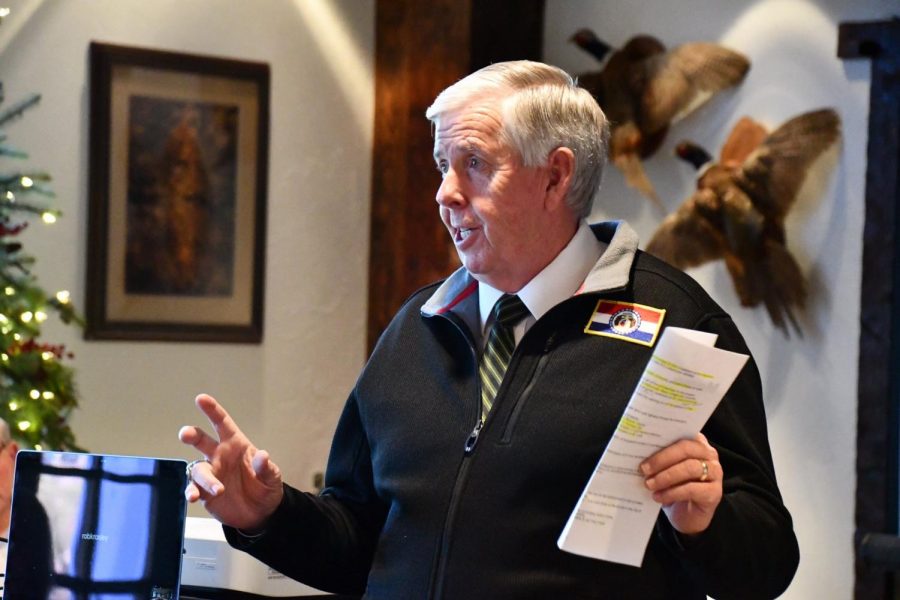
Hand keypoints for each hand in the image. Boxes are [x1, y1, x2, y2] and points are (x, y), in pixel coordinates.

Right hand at [179, 393, 283, 530]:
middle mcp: (219, 456)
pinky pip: (193, 488)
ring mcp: (211, 473)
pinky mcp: (204, 492)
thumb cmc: (266, 487)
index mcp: (235, 444)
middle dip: (192, 435)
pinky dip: (191, 491)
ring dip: (204, 478)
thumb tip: (263, 456)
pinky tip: (193, 496)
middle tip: (185, 434)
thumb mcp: (272, 477)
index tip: (201, 399)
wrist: (260, 513)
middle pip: (201, 441)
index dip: (212, 410)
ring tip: (218, 489)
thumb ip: (266, 468)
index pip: (222, 423)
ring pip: (198, 469)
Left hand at [640, 433, 721, 534]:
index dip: (663, 436)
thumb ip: (657, 457)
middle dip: (662, 458)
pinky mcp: (714, 493)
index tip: (644, 441)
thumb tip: (637, 450)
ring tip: (649, 484)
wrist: (686, 516)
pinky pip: (692, 489)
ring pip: (690, 468)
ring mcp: (715, 473)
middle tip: (644, 469)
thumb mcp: (663, 469)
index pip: (681, 432)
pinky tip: (658, 497)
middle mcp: (709, 454)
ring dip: (665, 476)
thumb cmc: (673, 487)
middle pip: (686, 448)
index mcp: (696, 442)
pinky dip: (672, 492)